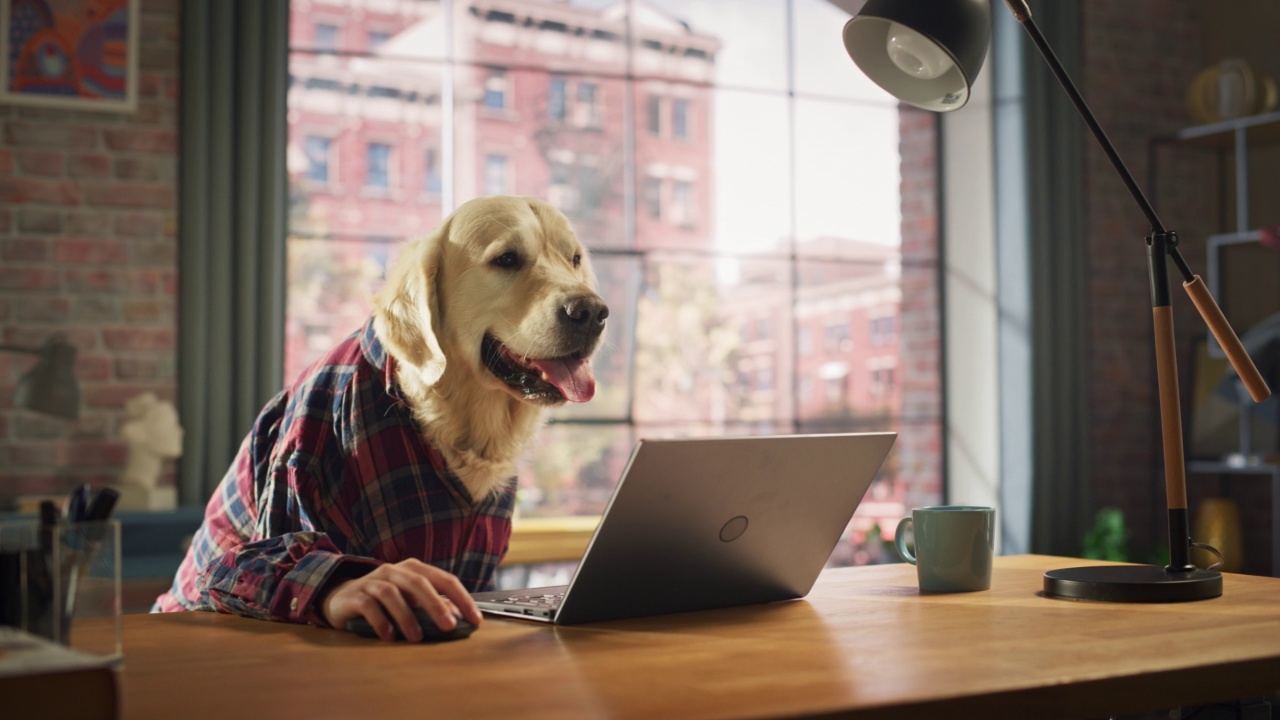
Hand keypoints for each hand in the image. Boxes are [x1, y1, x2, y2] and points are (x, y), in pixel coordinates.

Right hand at [320, 559, 481, 641]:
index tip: (475, 619)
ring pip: (392, 593)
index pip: (444, 579)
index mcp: (414, 569)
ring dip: (406, 616)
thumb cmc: (384, 600)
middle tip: (449, 626)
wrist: (342, 598)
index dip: (461, 598)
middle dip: (436, 604)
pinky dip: (381, 621)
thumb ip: (433, 606)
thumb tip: (457, 618)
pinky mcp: (354, 595)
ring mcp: (372, 581)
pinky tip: (389, 636)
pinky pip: (369, 606)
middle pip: (419, 582)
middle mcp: (394, 570)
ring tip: (416, 637)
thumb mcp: (411, 601)